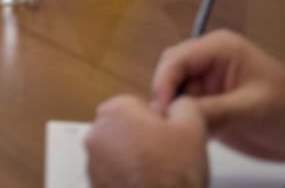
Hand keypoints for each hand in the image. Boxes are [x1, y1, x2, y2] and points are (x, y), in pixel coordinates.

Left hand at [84, 94, 207, 187]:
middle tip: (167, 160)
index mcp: (115, 110)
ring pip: (118, 152)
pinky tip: (145, 187)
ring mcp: (91, 159)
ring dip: (133, 160)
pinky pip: (112, 174)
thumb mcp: (193, 129)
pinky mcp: (92, 183)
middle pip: (125, 129)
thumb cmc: (174, 170)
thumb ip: (185, 107)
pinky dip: (125, 179)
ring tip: (157, 178)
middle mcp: (95, 131)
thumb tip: (178, 104)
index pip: (139, 107)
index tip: (171, 140)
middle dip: (144, 140)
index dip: (159, 123)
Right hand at [148, 30, 284, 161]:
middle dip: (165, 96)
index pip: (177, 58)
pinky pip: (184, 109)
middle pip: (170, 73)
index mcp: (218, 48)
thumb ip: (216, 109)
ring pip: (173, 92)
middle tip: (165, 124)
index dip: (164, 81)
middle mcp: (207, 61)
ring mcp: (207, 82)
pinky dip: (181, 121)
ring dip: (172, 110)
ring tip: (174, 132)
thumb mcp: (254, 108)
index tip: (162, 110)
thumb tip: (175, 114)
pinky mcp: (208, 102)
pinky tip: (186, 135)